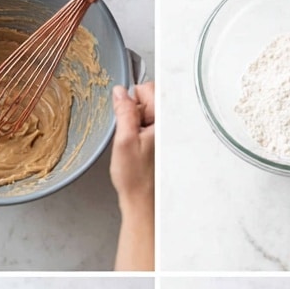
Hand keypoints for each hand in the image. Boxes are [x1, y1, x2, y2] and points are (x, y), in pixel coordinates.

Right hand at [110, 83, 154, 206]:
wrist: (142, 200)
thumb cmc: (136, 178)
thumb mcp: (124, 140)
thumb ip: (124, 112)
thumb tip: (120, 92)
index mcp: (164, 122)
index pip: (148, 88)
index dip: (133, 100)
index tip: (129, 118)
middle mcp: (169, 126)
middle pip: (148, 99)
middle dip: (135, 112)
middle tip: (132, 134)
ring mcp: (166, 135)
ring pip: (147, 113)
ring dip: (137, 124)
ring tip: (135, 145)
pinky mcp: (161, 142)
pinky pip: (148, 125)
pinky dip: (140, 132)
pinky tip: (138, 149)